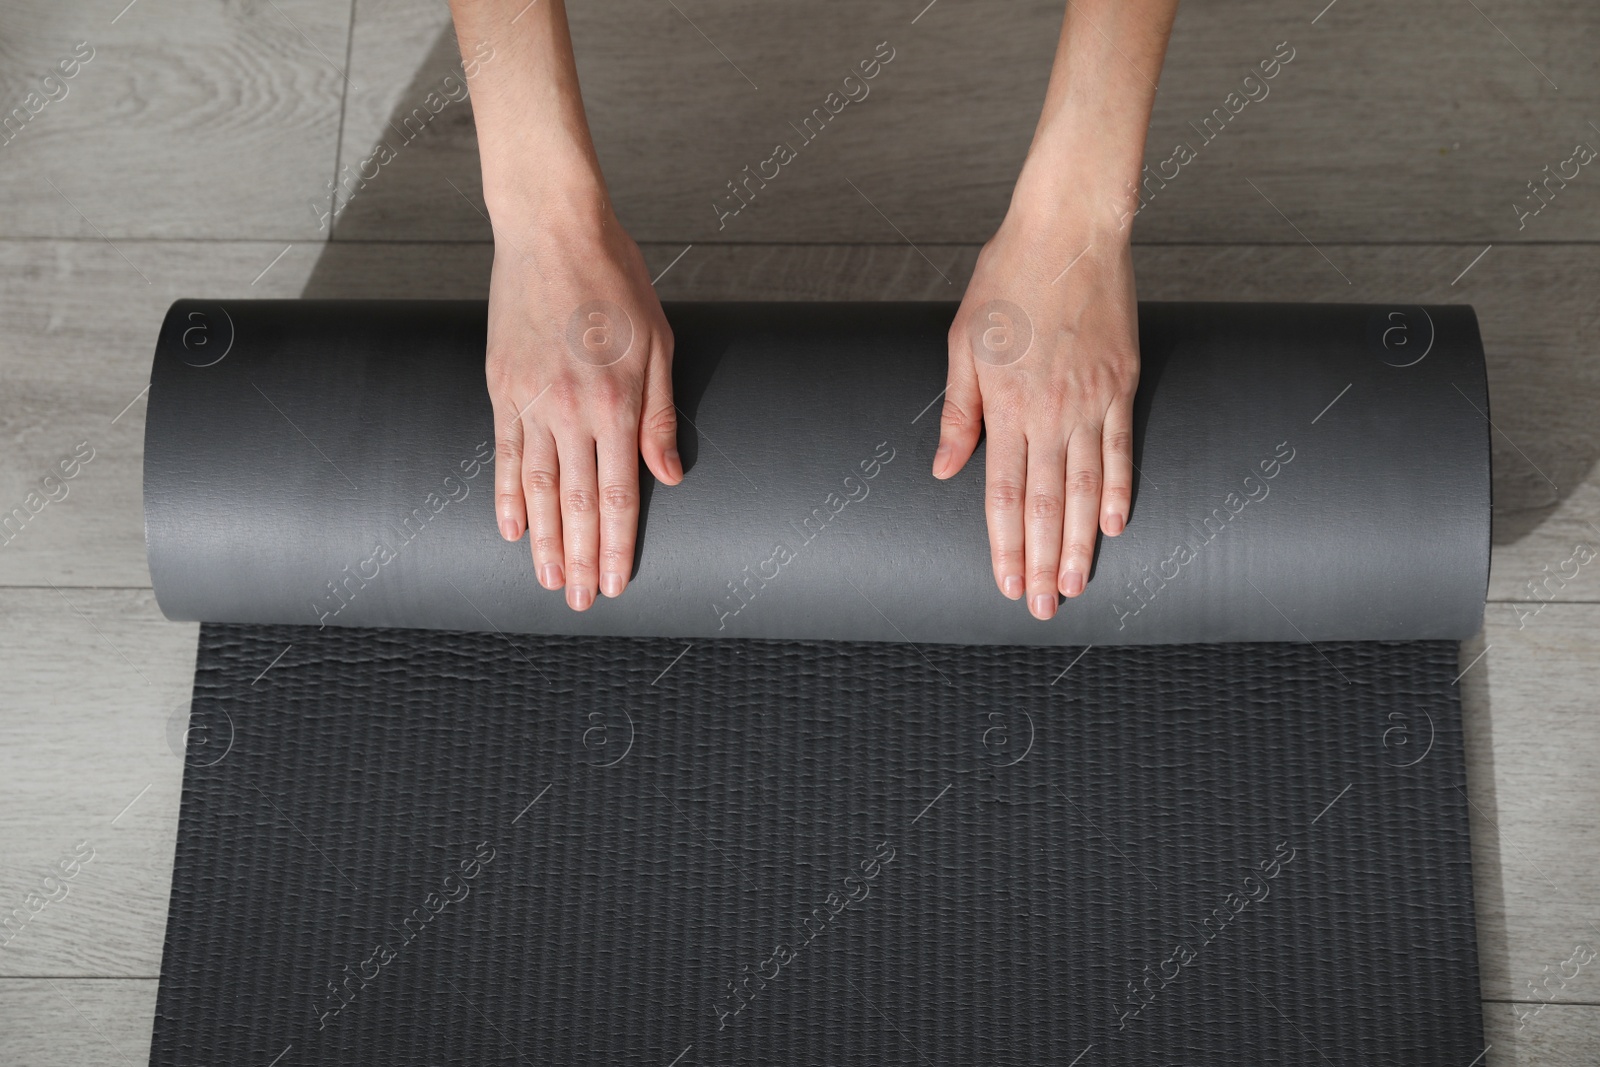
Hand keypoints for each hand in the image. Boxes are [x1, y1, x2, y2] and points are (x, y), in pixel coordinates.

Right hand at [485, 203, 680, 609]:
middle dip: (581, 558)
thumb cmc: (615, 281)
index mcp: (616, 402)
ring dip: (543, 541)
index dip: (617, 543)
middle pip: (575, 502)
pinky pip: (502, 453)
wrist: (552, 230)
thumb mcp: (658, 344)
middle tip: (582, 602)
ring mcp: (529, 400)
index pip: (617, 493)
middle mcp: (570, 410)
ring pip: (535, 487)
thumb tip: (668, 477)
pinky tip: (510, 529)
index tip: (617, 581)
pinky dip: (505, 496)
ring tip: (548, 580)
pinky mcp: (501, 386)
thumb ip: (661, 416)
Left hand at [935, 211, 1139, 618]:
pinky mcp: (1121, 382)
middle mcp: (1050, 411)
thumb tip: (946, 469)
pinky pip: (1121, 449)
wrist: (1069, 230)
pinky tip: (1115, 526)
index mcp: (1005, 404)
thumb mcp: (962, 342)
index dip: (1005, 545)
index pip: (1004, 494)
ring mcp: (1091, 400)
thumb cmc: (1007, 279)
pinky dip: (1119, 490)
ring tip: (1076, 584)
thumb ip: (958, 412)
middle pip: (1046, 504)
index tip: (1007, 583)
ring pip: (1086, 488)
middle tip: (1043, 607)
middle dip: (1042, 561)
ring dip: (1081, 542)